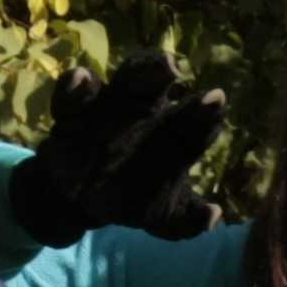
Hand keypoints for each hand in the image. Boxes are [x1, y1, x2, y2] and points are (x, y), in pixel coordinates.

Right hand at [5, 52, 228, 246]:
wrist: (81, 200)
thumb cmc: (134, 198)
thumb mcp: (163, 217)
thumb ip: (187, 219)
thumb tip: (214, 217)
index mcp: (175, 130)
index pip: (194, 118)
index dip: (205, 111)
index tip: (215, 99)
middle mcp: (144, 108)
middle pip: (156, 81)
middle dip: (162, 70)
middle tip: (171, 68)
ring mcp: (108, 105)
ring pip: (121, 79)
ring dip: (130, 71)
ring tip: (131, 70)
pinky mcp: (73, 113)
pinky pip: (72, 96)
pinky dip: (73, 88)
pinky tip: (77, 81)